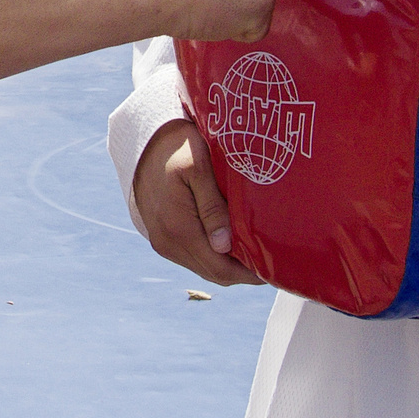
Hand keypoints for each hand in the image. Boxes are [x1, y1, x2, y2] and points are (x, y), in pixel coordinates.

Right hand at [132, 120, 262, 285]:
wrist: (144, 144)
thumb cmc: (177, 149)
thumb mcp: (199, 168)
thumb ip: (212, 207)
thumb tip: (224, 246)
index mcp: (178, 228)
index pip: (220, 269)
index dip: (249, 273)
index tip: (274, 265)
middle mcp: (168, 243)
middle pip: (215, 274)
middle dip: (244, 272)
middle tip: (272, 258)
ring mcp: (164, 244)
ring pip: (205, 269)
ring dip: (230, 264)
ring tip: (255, 250)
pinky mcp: (163, 240)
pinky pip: (194, 258)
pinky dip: (215, 256)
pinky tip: (232, 242)